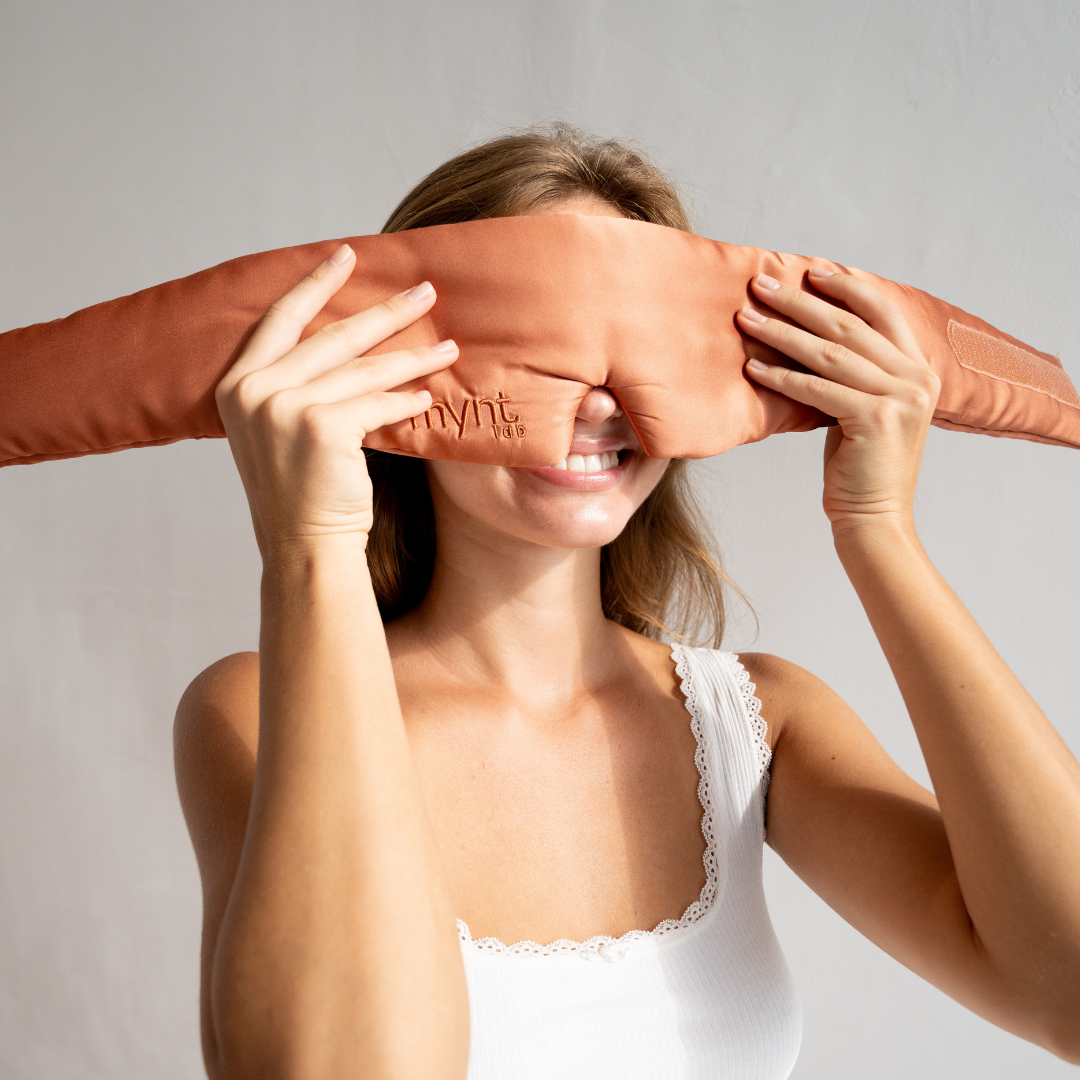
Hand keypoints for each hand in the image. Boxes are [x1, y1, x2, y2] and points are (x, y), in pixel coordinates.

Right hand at [215, 244, 457, 559]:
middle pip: (333, 338)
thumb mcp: (278, 430)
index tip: (346, 255)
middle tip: (425, 292)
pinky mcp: (322, 426)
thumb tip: (349, 341)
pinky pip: (377, 404)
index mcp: (237, 385)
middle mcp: (254, 391)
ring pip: (364, 370)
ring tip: (449, 345)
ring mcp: (284, 407)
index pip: (281, 320)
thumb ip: (296, 385)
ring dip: (413, 356)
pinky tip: (428, 394)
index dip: (316, 285)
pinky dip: (406, 399)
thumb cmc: (298, 491)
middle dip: (385, 312)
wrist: (302, 545)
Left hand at [737, 269, 940, 533]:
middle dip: (800, 301)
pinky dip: (781, 376)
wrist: (875, 519)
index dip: (846, 285)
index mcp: (919, 369)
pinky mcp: (876, 419)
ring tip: (746, 318)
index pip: (882, 311)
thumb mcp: (866, 409)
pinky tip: (752, 367)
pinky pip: (817, 389)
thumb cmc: (861, 467)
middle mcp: (916, 378)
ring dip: (782, 333)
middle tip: (761, 284)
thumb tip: (812, 335)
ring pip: (830, 353)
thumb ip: (855, 373)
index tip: (810, 269)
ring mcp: (900, 398)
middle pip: (849, 326)